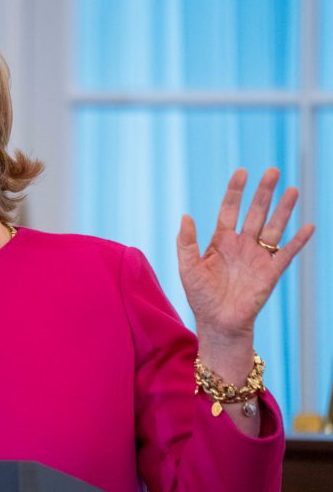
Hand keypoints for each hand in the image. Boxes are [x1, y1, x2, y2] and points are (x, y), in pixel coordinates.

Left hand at [176, 168, 313, 375]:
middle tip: (272, 171)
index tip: (242, 172)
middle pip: (255, 212)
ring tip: (292, 189)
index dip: (235, 191)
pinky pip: (286, 253)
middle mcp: (241, 245)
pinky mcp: (270, 272)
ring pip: (273, 227)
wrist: (218, 323)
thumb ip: (186, 242)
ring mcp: (257, 257)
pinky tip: (308, 226)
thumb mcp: (188, 268)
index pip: (229, 209)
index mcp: (220, 241)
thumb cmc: (200, 296)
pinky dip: (297, 241)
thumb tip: (185, 216)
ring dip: (283, 209)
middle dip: (263, 192)